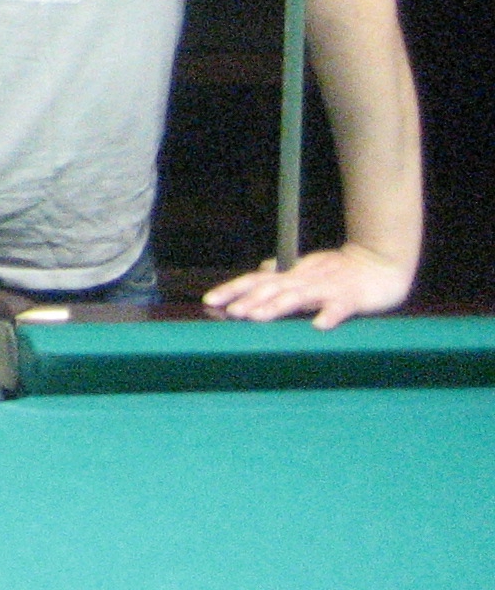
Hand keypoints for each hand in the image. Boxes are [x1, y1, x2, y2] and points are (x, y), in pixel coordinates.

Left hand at [202, 243, 412, 328]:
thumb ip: (284, 274)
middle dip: (248, 300)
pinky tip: (319, 326)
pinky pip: (339, 307)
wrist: (380, 263)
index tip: (209, 300)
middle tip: (229, 312)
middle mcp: (304, 280)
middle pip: (271, 289)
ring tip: (256, 318)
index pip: (256, 280)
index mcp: (292, 276)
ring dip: (276, 307)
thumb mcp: (308, 270)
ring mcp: (326, 289)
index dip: (233, 289)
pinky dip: (329, 315)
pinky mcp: (351, 298)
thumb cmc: (342, 269)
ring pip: (298, 297)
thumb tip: (260, 271)